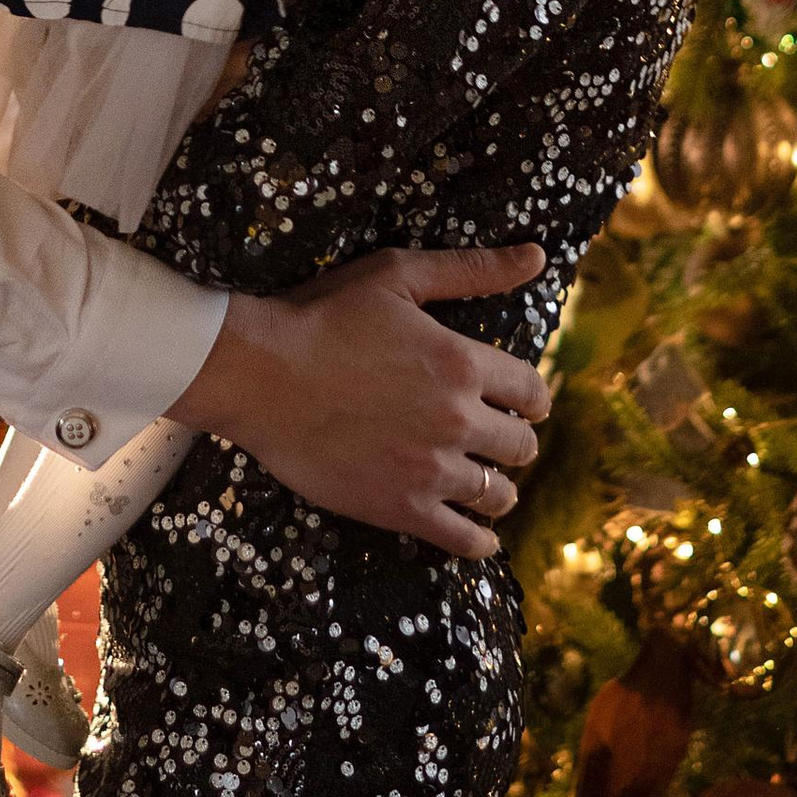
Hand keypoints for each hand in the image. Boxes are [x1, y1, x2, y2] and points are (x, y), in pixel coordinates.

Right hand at [167, 245, 549, 556]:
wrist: (260, 375)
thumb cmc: (323, 316)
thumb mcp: (398, 276)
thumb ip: (472, 268)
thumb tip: (537, 255)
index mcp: (462, 362)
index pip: (530, 390)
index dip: (534, 398)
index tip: (527, 404)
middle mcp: (457, 419)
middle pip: (520, 445)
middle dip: (517, 442)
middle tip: (502, 442)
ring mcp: (430, 468)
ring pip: (497, 493)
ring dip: (500, 489)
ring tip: (490, 486)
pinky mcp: (399, 506)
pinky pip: (462, 538)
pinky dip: (480, 541)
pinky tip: (481, 538)